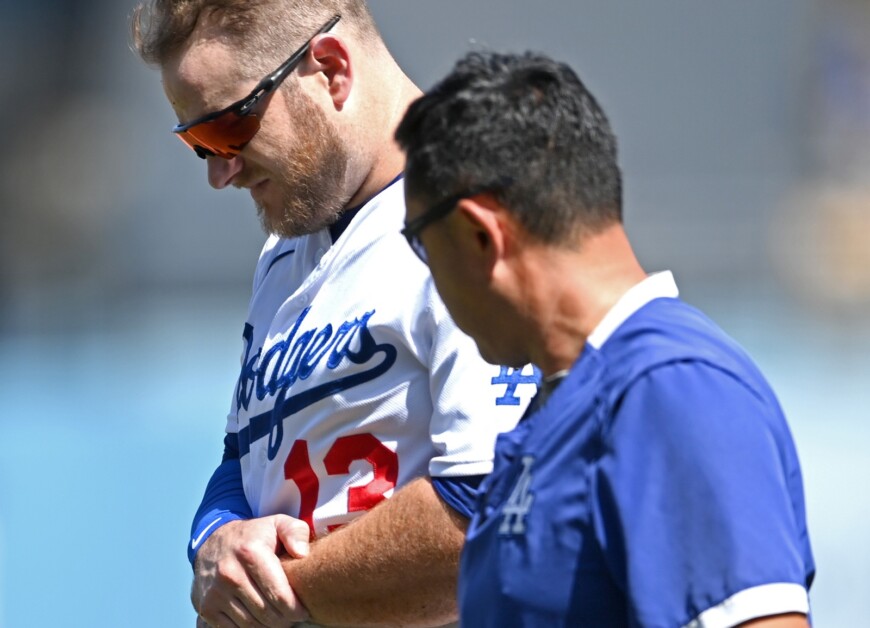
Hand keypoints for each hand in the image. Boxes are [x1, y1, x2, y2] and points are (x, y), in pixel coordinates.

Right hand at [192, 515, 310, 626]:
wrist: (212, 541)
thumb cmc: (253, 536)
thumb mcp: (277, 523)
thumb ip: (296, 532)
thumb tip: (303, 554)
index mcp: (250, 553)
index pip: (278, 594)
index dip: (295, 609)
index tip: (303, 612)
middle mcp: (230, 574)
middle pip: (266, 613)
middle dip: (285, 619)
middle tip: (293, 616)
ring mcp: (215, 593)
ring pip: (251, 625)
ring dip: (269, 626)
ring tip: (279, 618)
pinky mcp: (206, 607)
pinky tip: (260, 621)